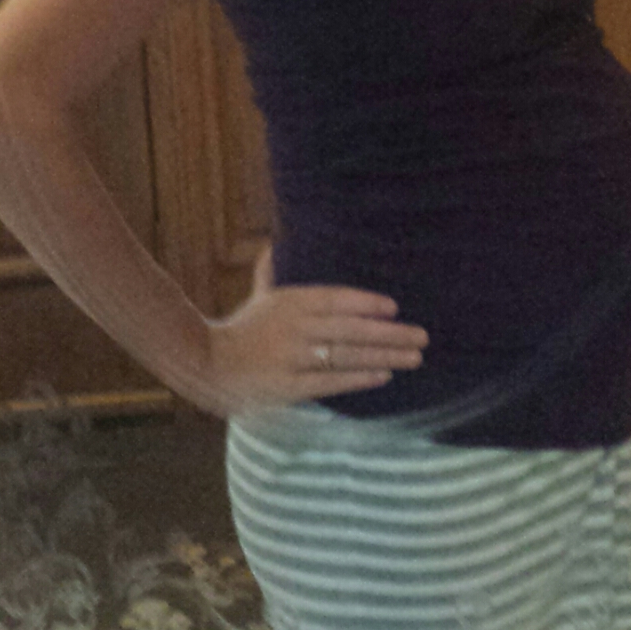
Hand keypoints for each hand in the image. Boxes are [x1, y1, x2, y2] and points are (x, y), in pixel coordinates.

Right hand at [202, 243, 429, 412]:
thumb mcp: (259, 295)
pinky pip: (330, 382)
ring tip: (414, 358)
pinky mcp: (289, 386)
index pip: (335, 299)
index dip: (365, 303)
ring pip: (346, 356)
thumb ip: (273, 272)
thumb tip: (275, 242)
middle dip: (390, 333)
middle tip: (422, 336)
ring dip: (384, 356)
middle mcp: (295, 328)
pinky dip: (358, 379)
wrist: (208, 364)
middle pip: (350, 329)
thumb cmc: (242, 328)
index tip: (394, 307)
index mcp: (290, 302)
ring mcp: (293, 359)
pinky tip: (383, 375)